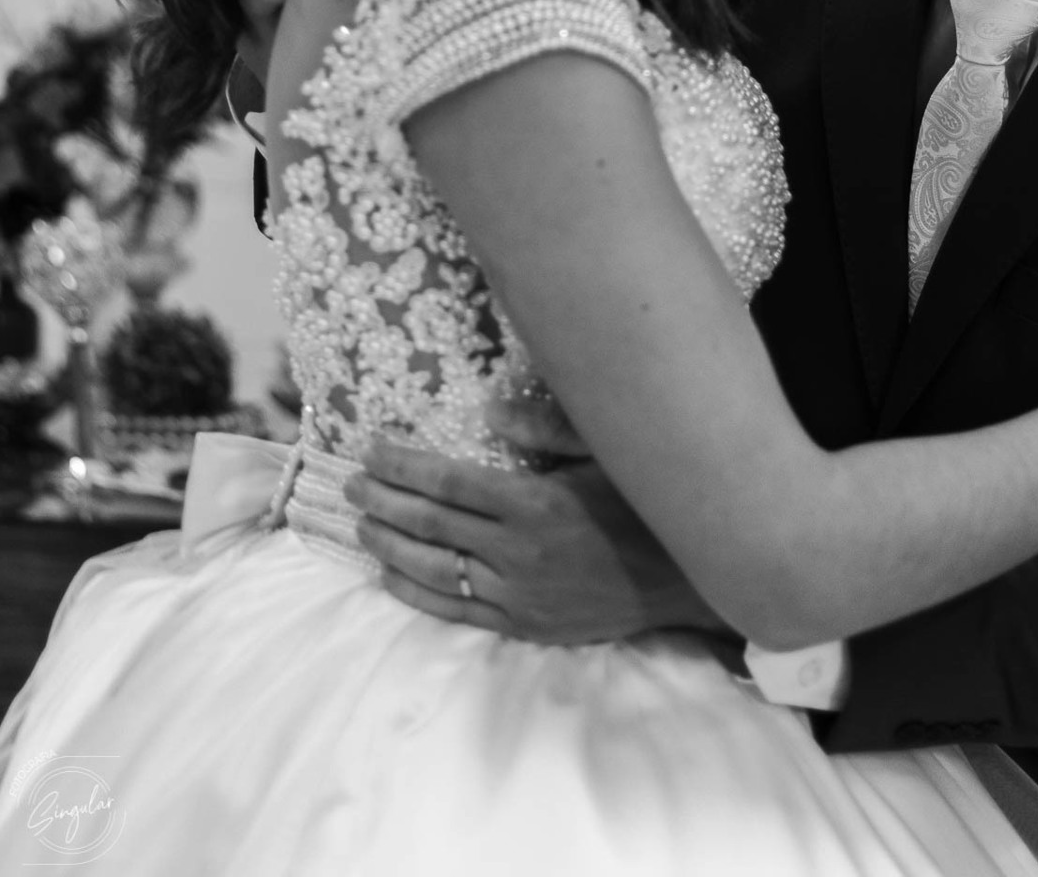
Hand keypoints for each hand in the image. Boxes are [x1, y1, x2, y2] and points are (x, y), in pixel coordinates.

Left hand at [344, 436, 722, 641]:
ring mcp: (519, 596)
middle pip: (431, 525)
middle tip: (352, 483)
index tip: (372, 450)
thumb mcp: (605, 452)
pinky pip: (458, 612)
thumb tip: (489, 411)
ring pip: (436, 571)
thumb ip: (546, 430)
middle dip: (385, 501)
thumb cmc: (645, 505)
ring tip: (362, 524)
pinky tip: (391, 577)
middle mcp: (518, 553)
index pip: (449, 483)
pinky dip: (418, 594)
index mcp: (535, 503)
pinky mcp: (525, 626)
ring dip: (391, 545)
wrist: (686, 581)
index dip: (404, 466)